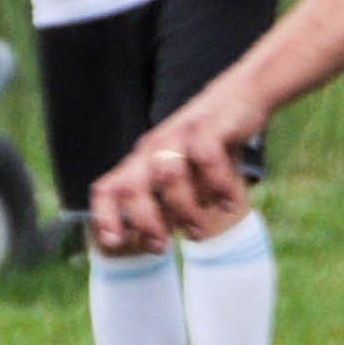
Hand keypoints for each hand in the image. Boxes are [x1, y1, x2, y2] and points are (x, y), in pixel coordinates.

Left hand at [87, 84, 268, 255]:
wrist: (238, 97)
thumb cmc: (206, 148)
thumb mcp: (181, 176)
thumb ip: (166, 206)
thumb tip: (153, 242)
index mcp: (140, 165)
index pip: (107, 189)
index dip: (105, 217)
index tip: (116, 244)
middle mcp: (153, 150)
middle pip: (131, 186)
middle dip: (144, 221)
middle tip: (162, 247)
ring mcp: (179, 137)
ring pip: (169, 175)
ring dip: (184, 209)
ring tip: (196, 232)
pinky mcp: (207, 127)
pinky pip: (206, 157)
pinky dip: (218, 185)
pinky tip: (229, 203)